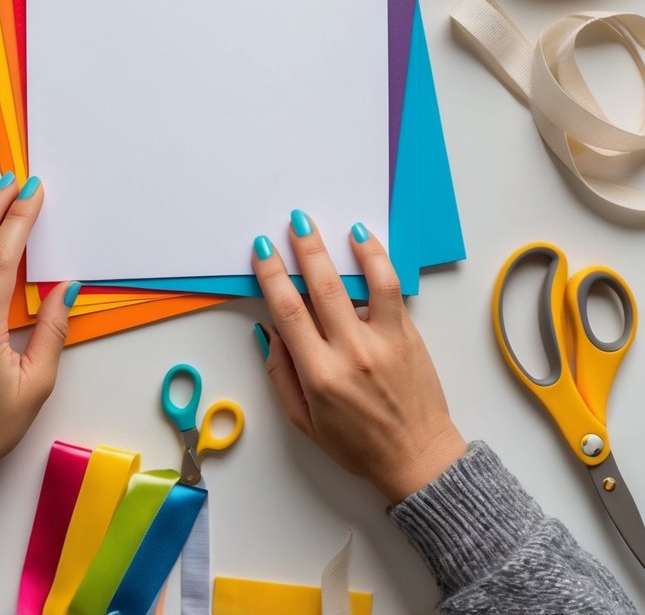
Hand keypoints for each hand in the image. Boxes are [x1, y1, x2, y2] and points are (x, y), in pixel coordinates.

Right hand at [252, 215, 465, 503]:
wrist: (418, 459)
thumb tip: (271, 330)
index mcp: (320, 375)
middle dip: (305, 249)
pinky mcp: (408, 335)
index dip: (271, 275)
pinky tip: (367, 242)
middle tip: (294, 222)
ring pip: (366, 281)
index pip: (289, 311)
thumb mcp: (304, 422)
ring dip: (347, 248)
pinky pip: (392, 291)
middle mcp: (352, 352)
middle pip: (323, 286)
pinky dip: (379, 262)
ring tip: (337, 224)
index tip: (263, 251)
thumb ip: (281, 375)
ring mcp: (384, 341)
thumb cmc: (358, 446)